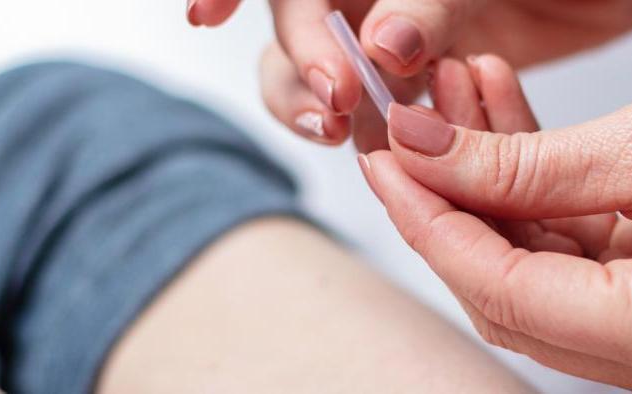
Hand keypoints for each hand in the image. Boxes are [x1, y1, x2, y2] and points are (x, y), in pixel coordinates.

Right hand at [193, 0, 631, 148]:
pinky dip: (375, 134)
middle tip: (331, 102)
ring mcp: (396, 29)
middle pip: (291, 23)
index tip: (204, 15)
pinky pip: (380, 113)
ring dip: (315, 105)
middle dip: (294, 62)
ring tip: (341, 130)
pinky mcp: (428, 78)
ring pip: (319, 73)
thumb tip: (381, 42)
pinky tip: (389, 146)